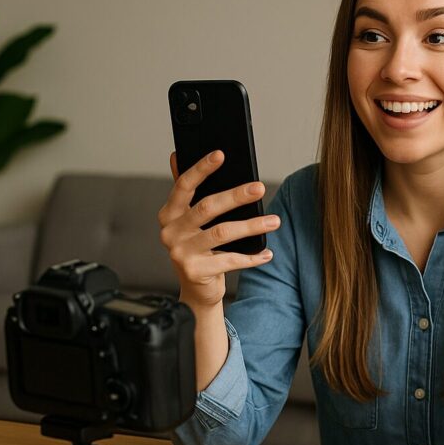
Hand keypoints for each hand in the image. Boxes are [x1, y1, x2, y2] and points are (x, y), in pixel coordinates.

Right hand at [158, 150, 279, 307]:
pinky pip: (230, 260)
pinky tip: (267, 253)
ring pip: (221, 233)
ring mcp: (181, 253)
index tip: (220, 154)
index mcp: (169, 214)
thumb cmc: (197, 249)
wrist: (195, 290)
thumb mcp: (188, 220)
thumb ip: (185, 191)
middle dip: (236, 196)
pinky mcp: (195, 272)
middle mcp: (171, 232)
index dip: (201, 169)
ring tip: (274, 221)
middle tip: (259, 187)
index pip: (183, 186)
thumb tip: (176, 155)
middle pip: (206, 207)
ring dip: (251, 226)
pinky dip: (252, 257)